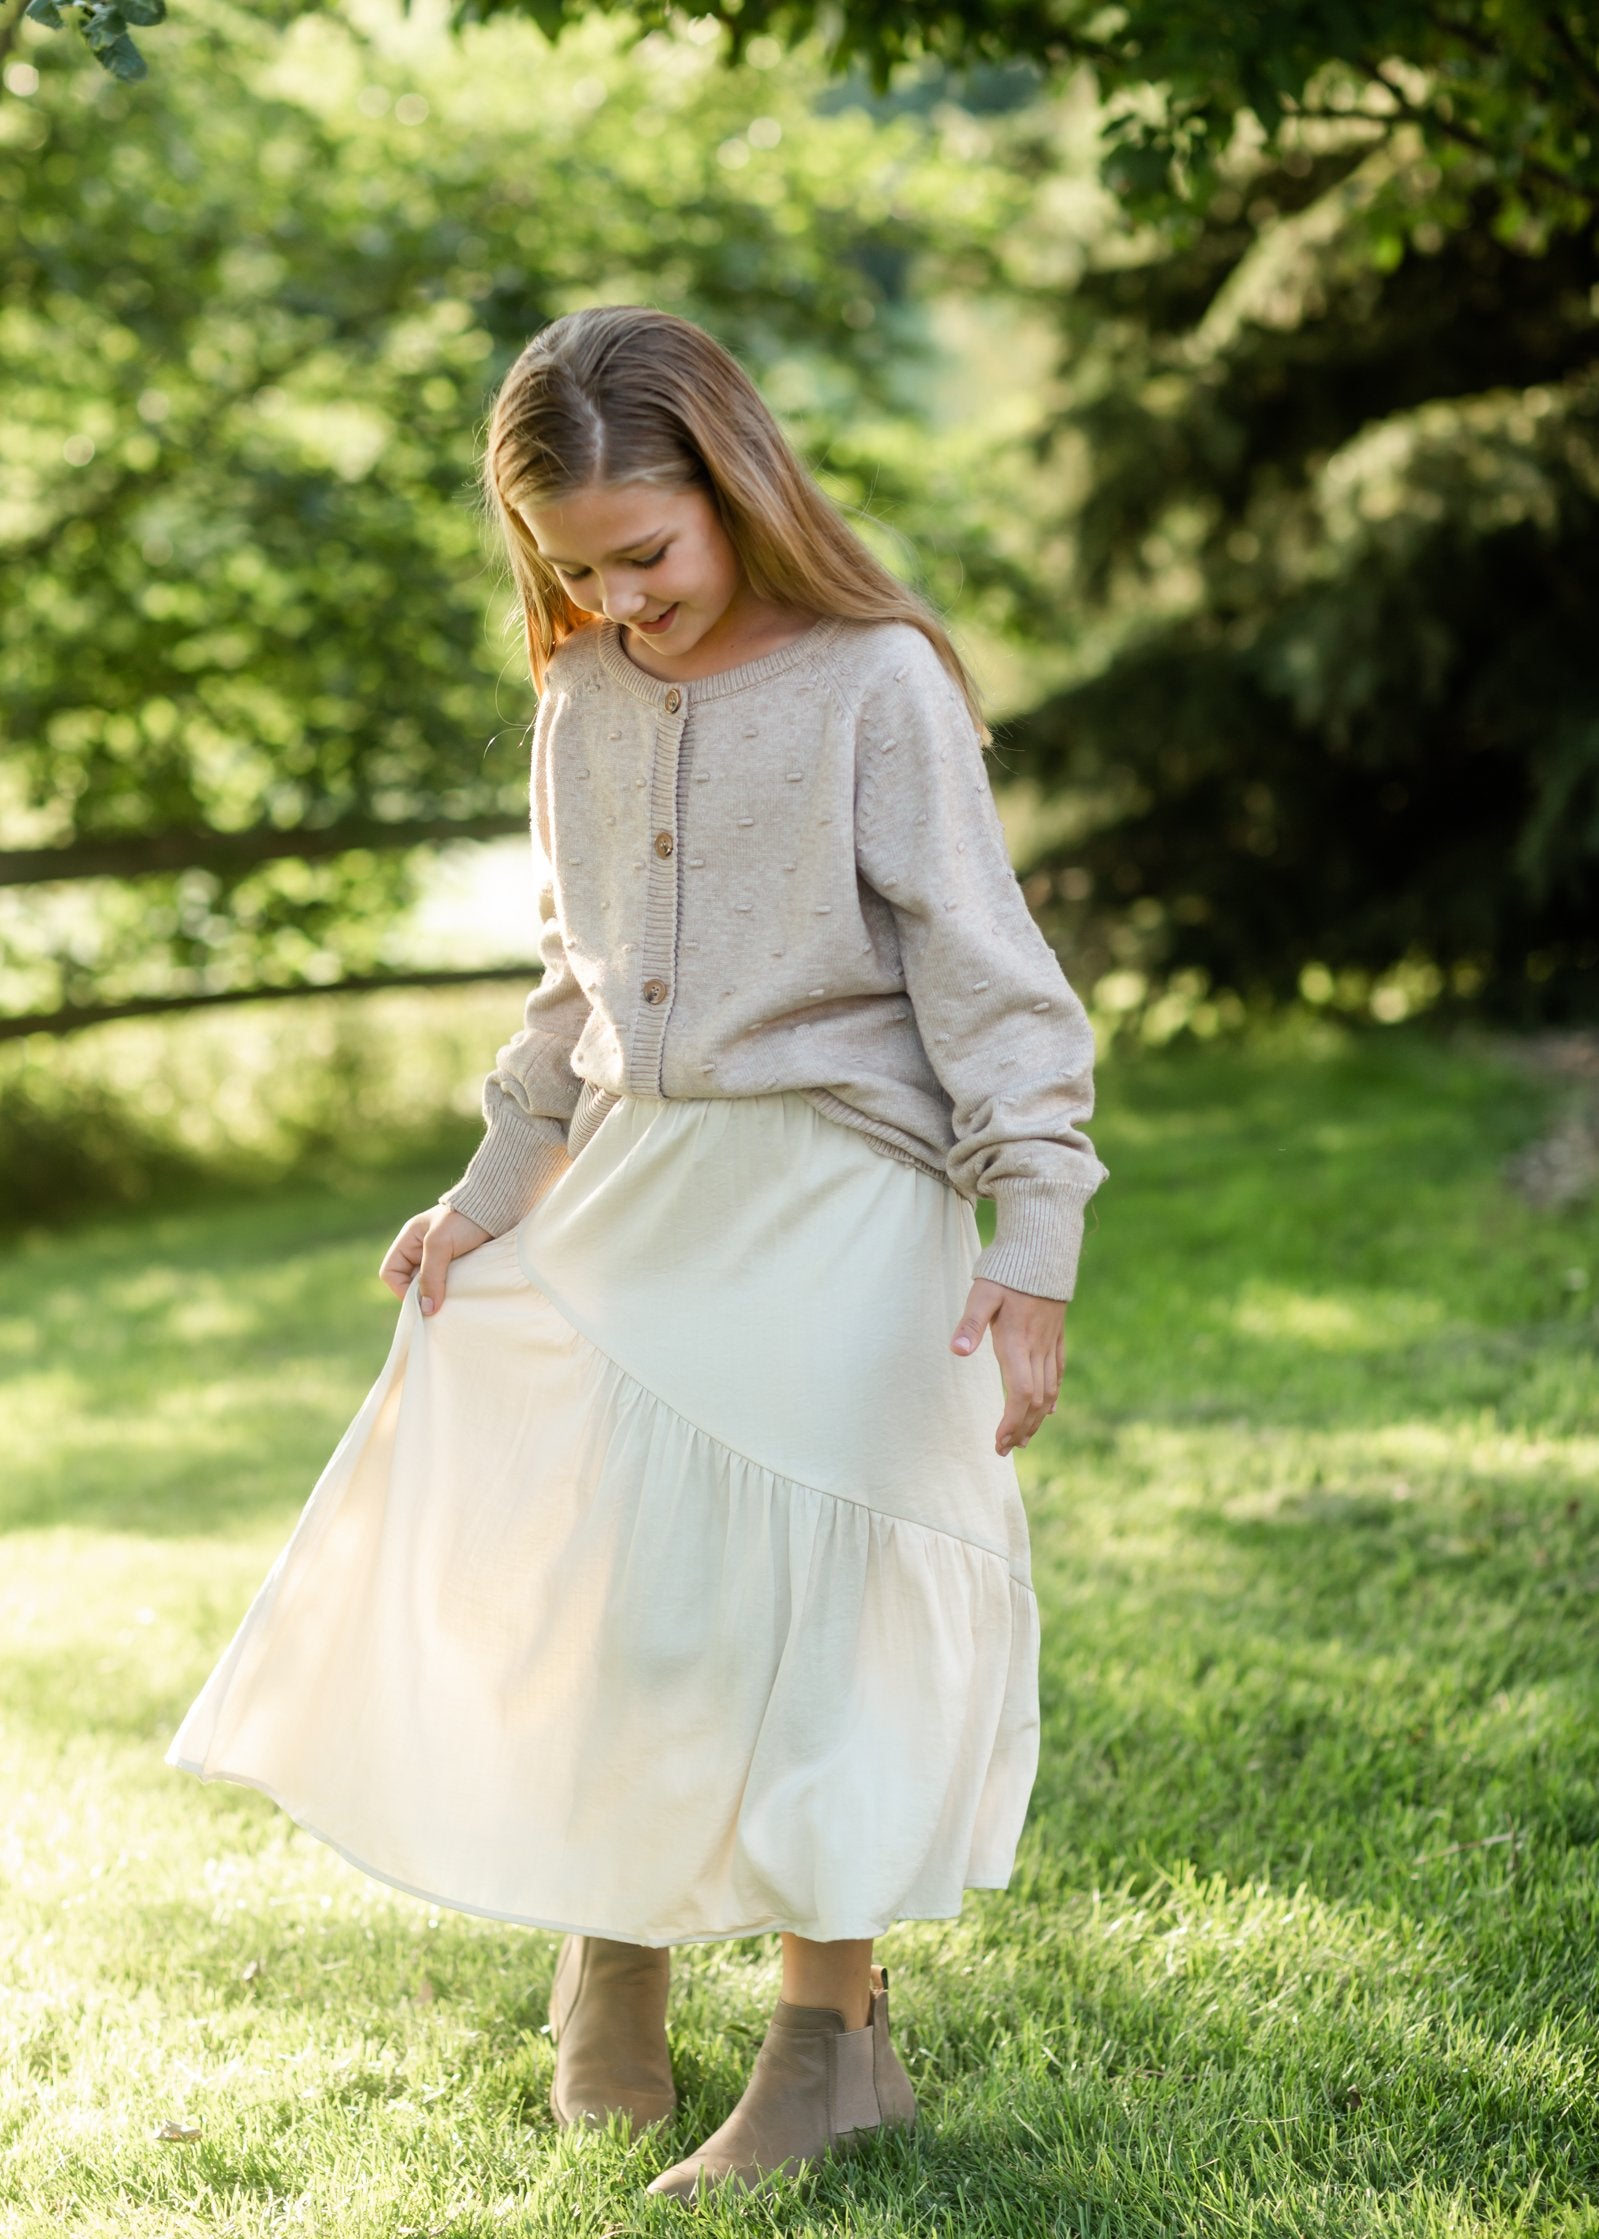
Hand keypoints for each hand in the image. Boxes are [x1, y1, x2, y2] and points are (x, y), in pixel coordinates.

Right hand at [379, 1203, 494, 1314]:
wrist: (497, 1208)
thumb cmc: (463, 1220)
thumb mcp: (440, 1245)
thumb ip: (431, 1276)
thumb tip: (427, 1310)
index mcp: (409, 1240)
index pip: (391, 1272)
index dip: (401, 1289)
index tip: (421, 1301)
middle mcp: (421, 1250)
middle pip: (410, 1282)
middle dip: (422, 1295)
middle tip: (438, 1306)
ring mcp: (440, 1257)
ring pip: (430, 1285)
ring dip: (438, 1295)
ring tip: (451, 1302)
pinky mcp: (458, 1263)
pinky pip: (447, 1284)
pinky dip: (452, 1292)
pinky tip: (461, 1296)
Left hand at [949, 1277, 1065, 1456]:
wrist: (1043, 1248)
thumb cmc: (1007, 1271)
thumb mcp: (982, 1293)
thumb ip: (970, 1324)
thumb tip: (957, 1351)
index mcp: (1016, 1343)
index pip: (1020, 1395)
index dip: (1011, 1423)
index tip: (998, 1442)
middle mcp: (1036, 1348)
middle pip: (1035, 1401)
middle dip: (1022, 1429)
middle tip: (1005, 1450)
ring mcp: (1049, 1343)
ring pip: (1049, 1391)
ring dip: (1037, 1419)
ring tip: (1024, 1440)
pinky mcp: (1056, 1335)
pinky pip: (1058, 1373)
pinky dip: (1053, 1396)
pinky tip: (1049, 1410)